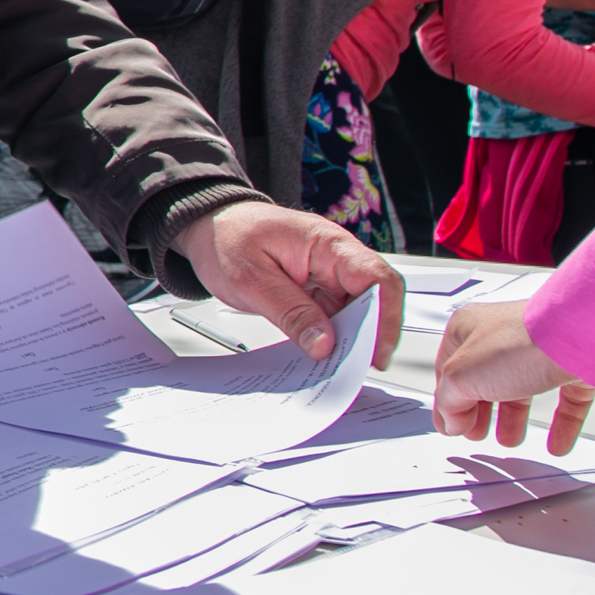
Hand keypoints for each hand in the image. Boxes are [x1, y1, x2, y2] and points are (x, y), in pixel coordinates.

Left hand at [171, 199, 401, 367]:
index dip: (386, 318)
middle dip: (369, 335)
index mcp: (328, 243)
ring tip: (334, 368)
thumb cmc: (228, 237)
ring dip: (349, 339)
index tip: (377, 353)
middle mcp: (336, 257)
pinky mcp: (317, 289)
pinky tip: (321, 354)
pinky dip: (330, 335)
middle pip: (373, 299)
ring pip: (355, 312)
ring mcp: (328, 274)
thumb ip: (291, 313)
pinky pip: (334, 315)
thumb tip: (324, 345)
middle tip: (352, 368)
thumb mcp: (253, 280)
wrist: (208, 225)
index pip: (377, 278)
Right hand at [434, 301, 594, 452]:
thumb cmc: (521, 341)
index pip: (450, 370)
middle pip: (485, 381)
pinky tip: (556, 443)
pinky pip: (565, 402)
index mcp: (469, 329)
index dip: (447, 401)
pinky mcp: (573, 369)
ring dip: (515, 418)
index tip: (450, 425)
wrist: (580, 338)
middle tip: (475, 432)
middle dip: (480, 411)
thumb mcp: (462, 376)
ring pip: (523, 390)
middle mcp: (504, 338)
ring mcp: (540, 353)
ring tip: (510, 438)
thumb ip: (449, 402)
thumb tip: (450, 420)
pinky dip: (560, 425)